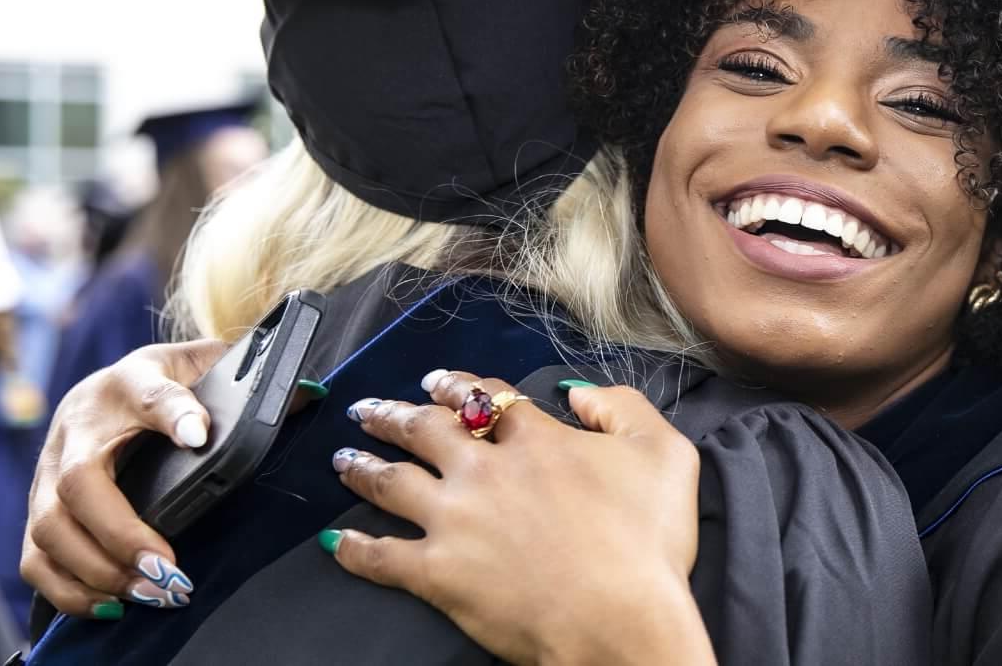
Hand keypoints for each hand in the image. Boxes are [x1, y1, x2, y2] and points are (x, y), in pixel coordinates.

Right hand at [22, 340, 227, 615]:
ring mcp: (50, 469)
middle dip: (121, 533)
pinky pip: (35, 557)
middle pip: (78, 481)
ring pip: (49, 527)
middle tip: (167, 567)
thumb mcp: (202, 366)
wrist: (110, 385)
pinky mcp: (40, 507)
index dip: (174, 414)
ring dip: (97, 569)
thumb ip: (248, 379)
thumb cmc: (165, 381)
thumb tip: (308, 394)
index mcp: (130, 383)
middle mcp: (80, 426)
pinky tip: (114, 601)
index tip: (198, 435)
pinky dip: (69, 588)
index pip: (150, 393)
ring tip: (150, 591)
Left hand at [326, 370, 713, 665]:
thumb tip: (576, 392)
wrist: (621, 620)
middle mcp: (486, 471)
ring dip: (363, 466)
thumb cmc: (649, 543)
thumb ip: (621, 407)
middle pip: (426, 430)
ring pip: (392, 481)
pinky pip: (381, 556)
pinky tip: (336, 541)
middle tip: (370, 409)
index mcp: (538, 441)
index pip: (487, 399)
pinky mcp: (437, 573)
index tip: (438, 381)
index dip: (459, 385)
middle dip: (394, 414)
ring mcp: (455, 521)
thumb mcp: (664, 452)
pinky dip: (355, 547)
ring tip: (343, 458)